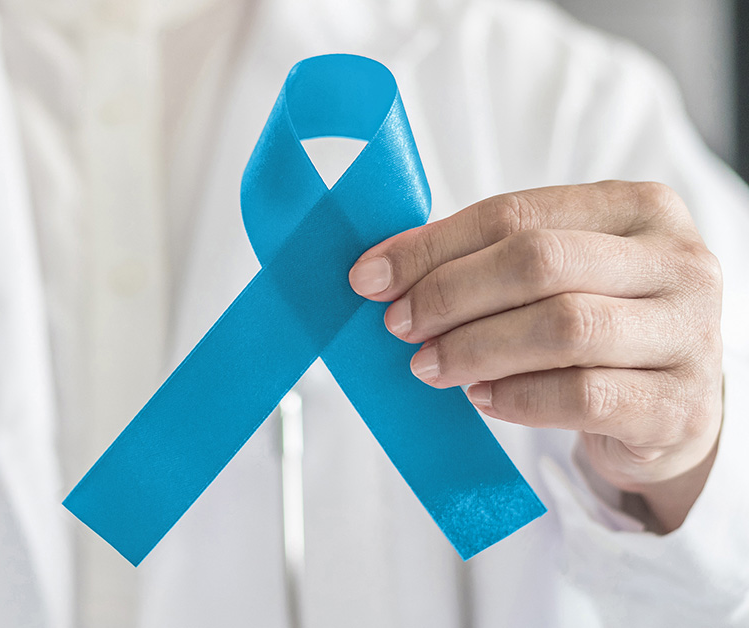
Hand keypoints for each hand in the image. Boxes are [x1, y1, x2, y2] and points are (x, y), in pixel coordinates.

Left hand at [348, 181, 722, 531]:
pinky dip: (518, 397)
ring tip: (430, 365)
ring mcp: (688, 334)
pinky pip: (584, 396)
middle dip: (451, 294)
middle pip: (540, 263)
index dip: (433, 246)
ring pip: (563, 328)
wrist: (671, 410)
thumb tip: (381, 269)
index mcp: (638, 207)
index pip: (516, 214)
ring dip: (476, 348)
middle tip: (399, 325)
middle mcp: (676, 261)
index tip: (370, 276)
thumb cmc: (598, 325)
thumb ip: (484, 259)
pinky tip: (482, 398)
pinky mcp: (678, 406)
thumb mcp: (556, 276)